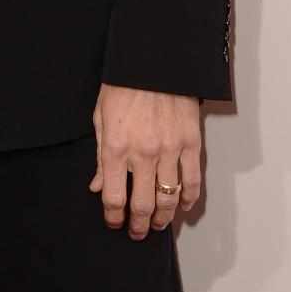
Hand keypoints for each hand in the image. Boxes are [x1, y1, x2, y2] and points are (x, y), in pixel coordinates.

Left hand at [88, 84, 200, 236]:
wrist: (152, 59)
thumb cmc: (124, 84)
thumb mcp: (101, 118)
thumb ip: (101, 157)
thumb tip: (98, 186)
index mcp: (116, 147)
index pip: (114, 198)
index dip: (114, 217)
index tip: (114, 223)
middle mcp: (143, 152)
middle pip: (142, 205)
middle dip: (138, 225)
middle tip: (137, 232)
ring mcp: (169, 148)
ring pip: (168, 198)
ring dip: (163, 218)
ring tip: (158, 224)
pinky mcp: (190, 141)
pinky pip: (193, 180)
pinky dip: (189, 198)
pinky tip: (183, 205)